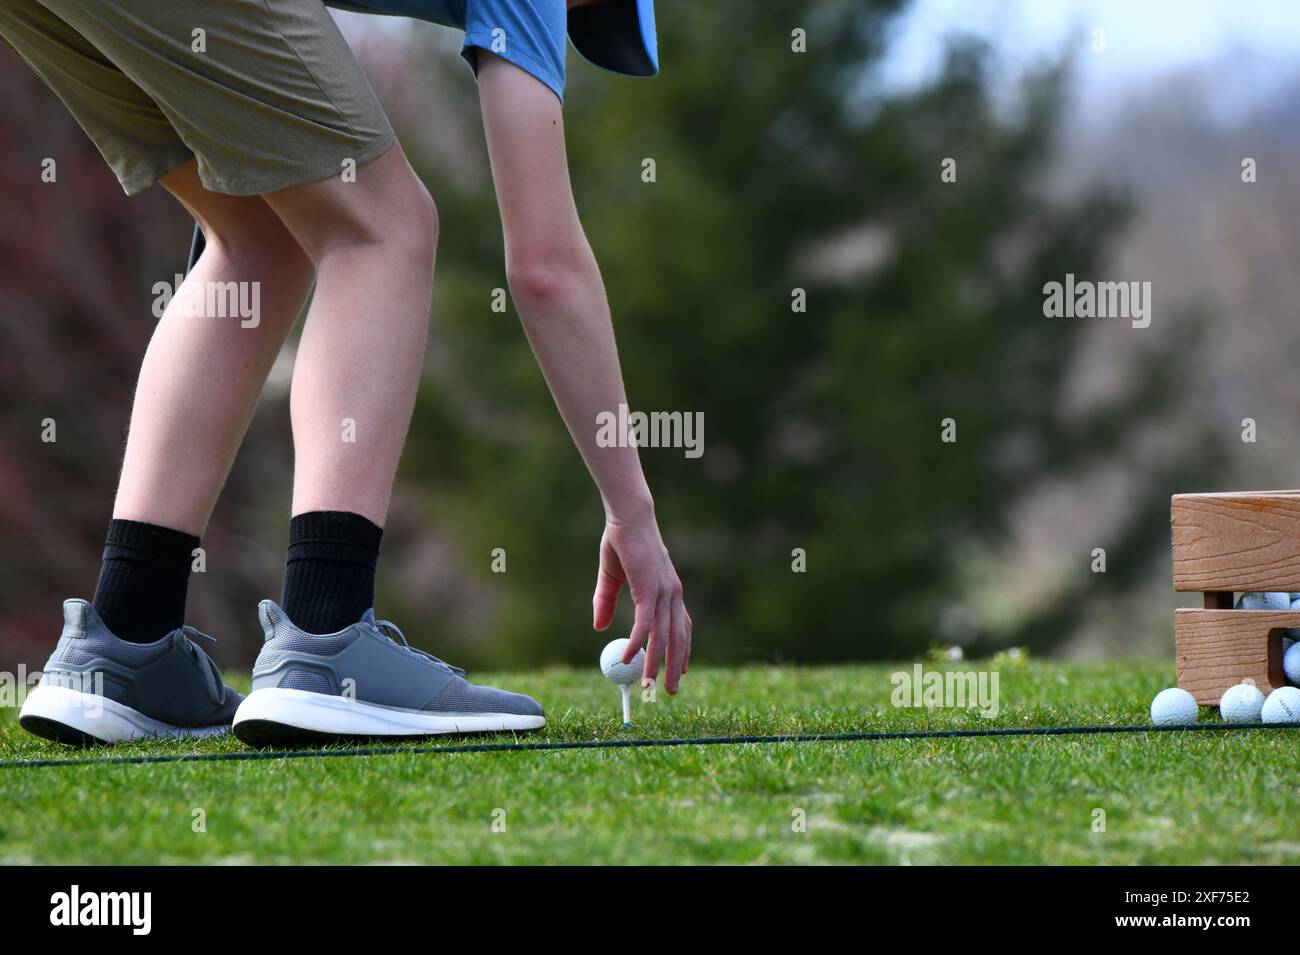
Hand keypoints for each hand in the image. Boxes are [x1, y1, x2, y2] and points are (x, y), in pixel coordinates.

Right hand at [592, 514, 691, 692]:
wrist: (626, 517)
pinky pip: (645, 625)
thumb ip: (606, 602)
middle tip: (669, 690)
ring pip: (662, 637)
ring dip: (656, 663)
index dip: (682, 650)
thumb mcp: (611, 578)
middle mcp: (673, 595)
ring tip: (649, 685)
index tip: (680, 670)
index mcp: (670, 590)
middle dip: (674, 666)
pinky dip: (638, 643)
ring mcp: (664, 593)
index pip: (683, 626)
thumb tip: (599, 628)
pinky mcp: (650, 590)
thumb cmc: (621, 542)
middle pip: (678, 638)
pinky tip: (629, 659)